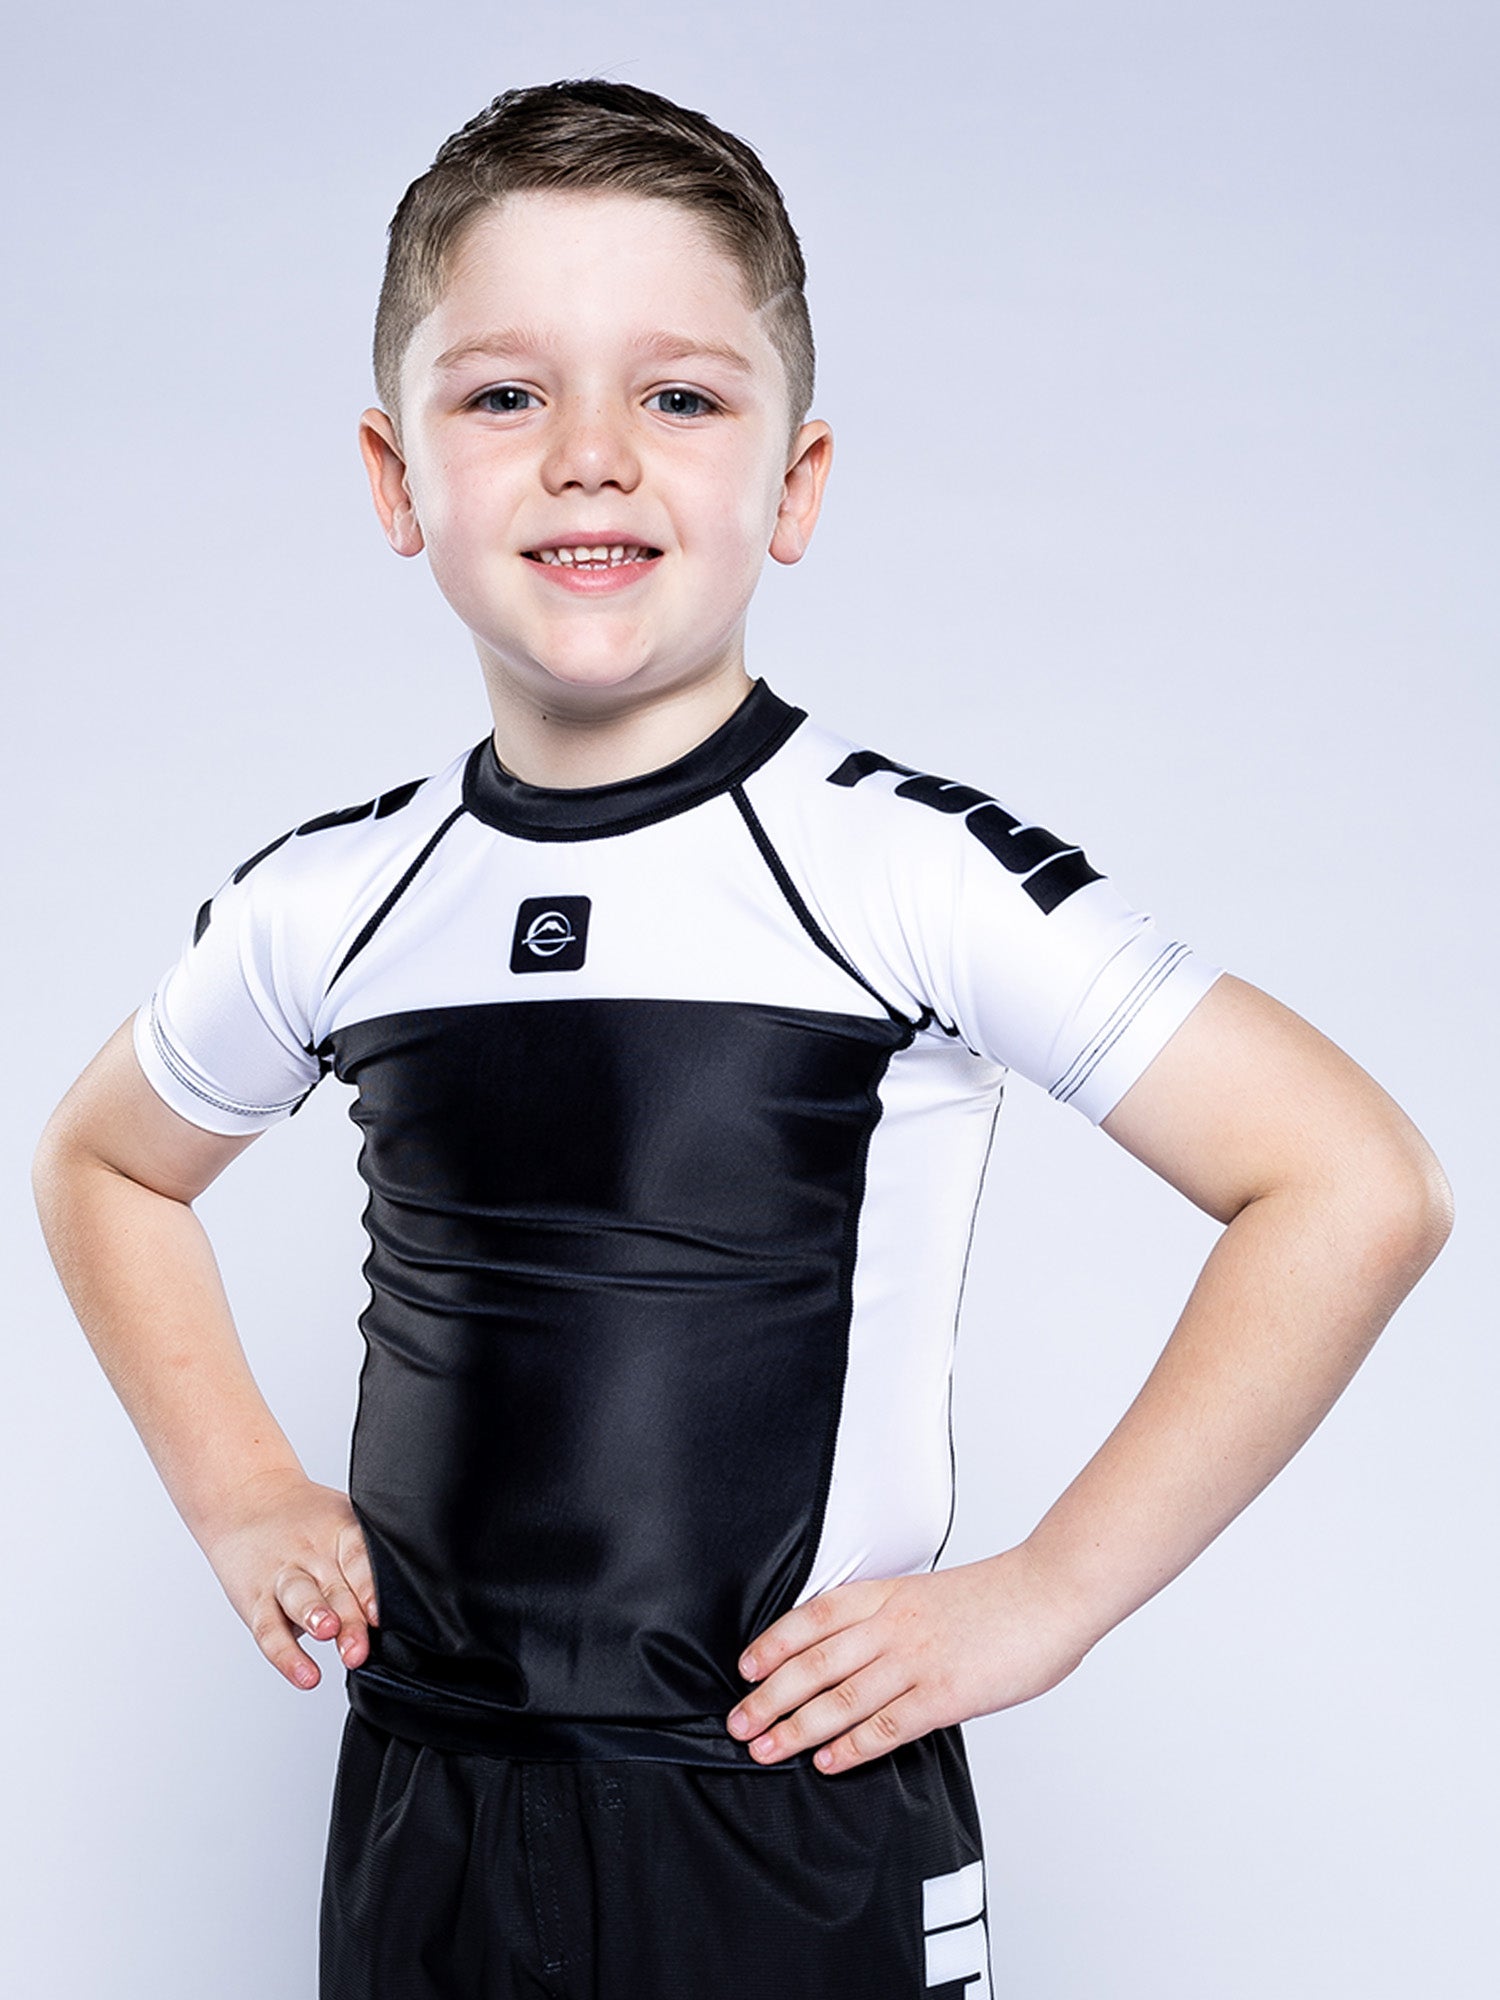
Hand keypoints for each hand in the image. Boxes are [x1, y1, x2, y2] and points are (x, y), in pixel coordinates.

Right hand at [196, 1469, 379, 1690]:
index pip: (358, 1558)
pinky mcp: (255, 1600)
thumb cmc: (306, 1521)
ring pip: (298, 1598)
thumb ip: (369, 1559)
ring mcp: (282, 1577)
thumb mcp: (342, 1522)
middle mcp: (311, 1555)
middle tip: (359, 1647)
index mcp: (340, 1533)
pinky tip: (304, 1675)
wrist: (248, 1501)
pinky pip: (269, 1630)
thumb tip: (414, 1598)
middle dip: (348, 1619)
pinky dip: (287, 1656)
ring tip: (326, 1634)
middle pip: (333, 1587)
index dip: (370, 1585)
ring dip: (313, 1617)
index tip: (380, 1613)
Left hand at [725, 1547, 1093, 1774]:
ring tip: (766, 1748)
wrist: (1051, 1592)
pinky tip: (827, 1761)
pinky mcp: (943, 1694)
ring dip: (797, 1727)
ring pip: (840, 1697)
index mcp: (889, 1594)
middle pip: (814, 1662)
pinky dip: (851, 1745)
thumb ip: (896, 1617)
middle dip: (771, 1696)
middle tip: (739, 1722)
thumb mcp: (932, 1592)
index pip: (814, 1618)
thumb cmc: (1001, 1595)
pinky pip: (886, 1725)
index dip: (775, 1643)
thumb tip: (867, 1651)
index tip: (747, 1667)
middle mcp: (892, 1625)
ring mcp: (916, 1660)